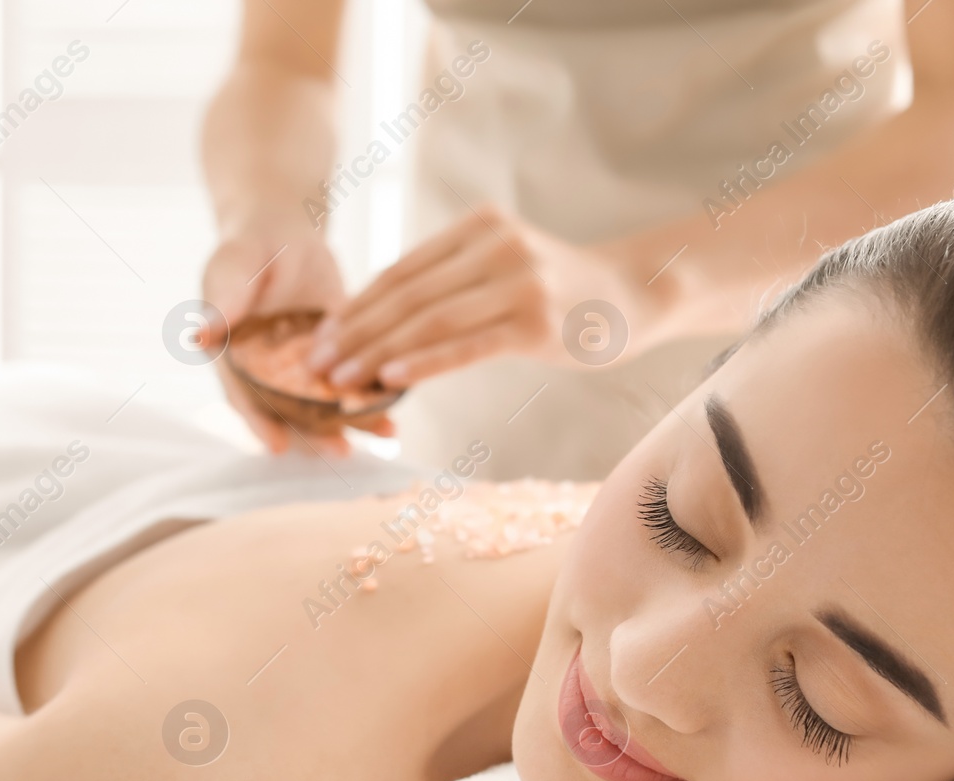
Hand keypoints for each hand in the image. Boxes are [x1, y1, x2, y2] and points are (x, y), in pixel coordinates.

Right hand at [202, 227, 392, 457]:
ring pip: (327, 405)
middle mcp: (270, 374)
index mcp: (235, 360)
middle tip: (341, 451)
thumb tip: (198, 333)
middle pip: (291, 414)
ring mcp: (305, 370)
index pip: (245, 398)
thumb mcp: (232, 267)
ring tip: (385, 434)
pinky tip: (398, 405)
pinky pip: (356, 380)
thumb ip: (222, 299)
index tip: (277, 446)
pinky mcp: (338, 356)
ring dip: (354, 422)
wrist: (284, 234)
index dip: (260, 423)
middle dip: (316, 435)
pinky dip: (375, 394)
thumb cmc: (249, 248)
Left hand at [304, 204, 650, 390]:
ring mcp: (518, 283)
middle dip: (354, 333)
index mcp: (480, 227)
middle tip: (315, 365)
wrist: (638, 294)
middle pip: (407, 295)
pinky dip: (423, 362)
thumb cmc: (564, 292)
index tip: (320, 338)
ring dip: (375, 353)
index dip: (356, 307)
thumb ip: (456, 279)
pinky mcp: (536, 323)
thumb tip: (387, 320)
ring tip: (339, 380)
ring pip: (428, 321)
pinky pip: (466, 345)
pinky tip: (390, 379)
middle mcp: (496, 246)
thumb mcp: (507, 265)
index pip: (402, 271)